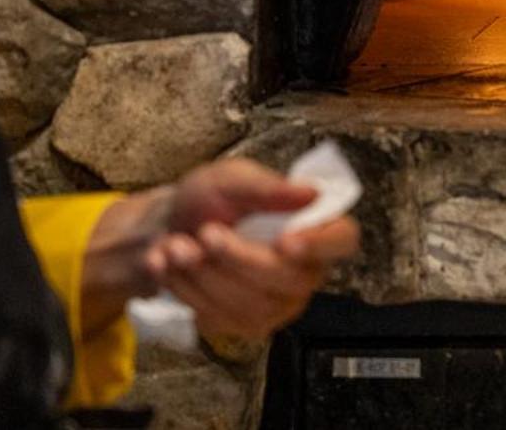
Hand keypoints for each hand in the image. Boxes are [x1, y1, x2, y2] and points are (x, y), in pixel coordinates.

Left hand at [82, 158, 361, 341]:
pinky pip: (221, 318)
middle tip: (206, 232)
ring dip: (204, 273)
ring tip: (176, 244)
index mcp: (315, 226)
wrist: (163, 231)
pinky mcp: (244, 326)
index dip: (321, 244)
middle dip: (240, 258)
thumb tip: (312, 192)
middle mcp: (305, 271)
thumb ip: (267, 187)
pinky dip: (187, 289)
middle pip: (291, 279)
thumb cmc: (207, 200)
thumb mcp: (230, 179)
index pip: (342, 240)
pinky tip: (170, 266)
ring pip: (252, 304)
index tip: (286, 241)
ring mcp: (277, 304)